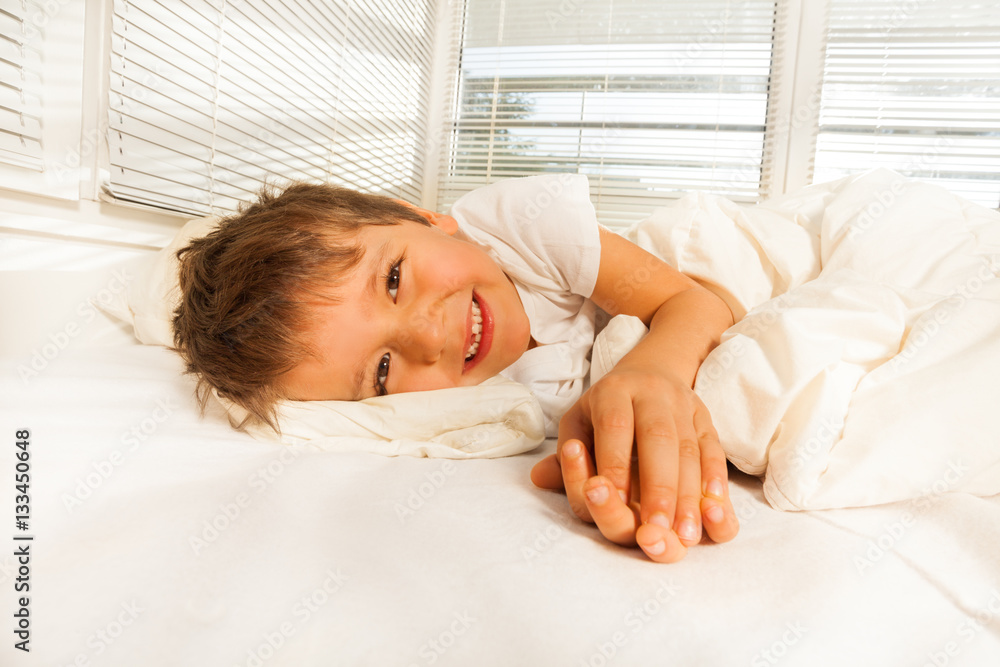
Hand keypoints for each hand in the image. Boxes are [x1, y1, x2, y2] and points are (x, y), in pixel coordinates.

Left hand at [530, 366, 739, 561]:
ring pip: (690, 452)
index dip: (615, 464)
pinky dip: (715, 483)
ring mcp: (683, 406)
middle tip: (654, 530)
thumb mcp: (579, 424)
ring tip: (684, 535)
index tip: (615, 502)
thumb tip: (539, 478)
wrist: (651, 370)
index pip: (615, 427)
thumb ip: (565, 458)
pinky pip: (714, 452)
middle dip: (658, 488)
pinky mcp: (706, 421)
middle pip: (659, 441)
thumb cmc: (604, 410)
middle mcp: (651, 395)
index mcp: (612, 392)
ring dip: (689, 497)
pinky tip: (714, 512)